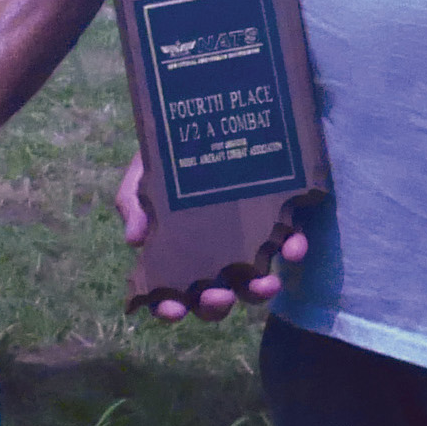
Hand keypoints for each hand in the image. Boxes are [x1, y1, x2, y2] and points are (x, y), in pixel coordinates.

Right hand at [119, 155, 310, 322]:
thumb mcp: (143, 174)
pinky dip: (292, 248)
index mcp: (176, 250)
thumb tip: (133, 240)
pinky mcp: (277, 221)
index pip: (168, 291)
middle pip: (215, 296)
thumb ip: (133, 203)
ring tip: (265, 283)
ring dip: (259, 290)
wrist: (206, 115)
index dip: (167, 307)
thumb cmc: (169, 153)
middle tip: (219, 296)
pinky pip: (289, 242)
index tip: (172, 310)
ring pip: (255, 282)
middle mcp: (214, 254)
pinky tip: (293, 246)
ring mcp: (247, 241)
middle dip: (217, 305)